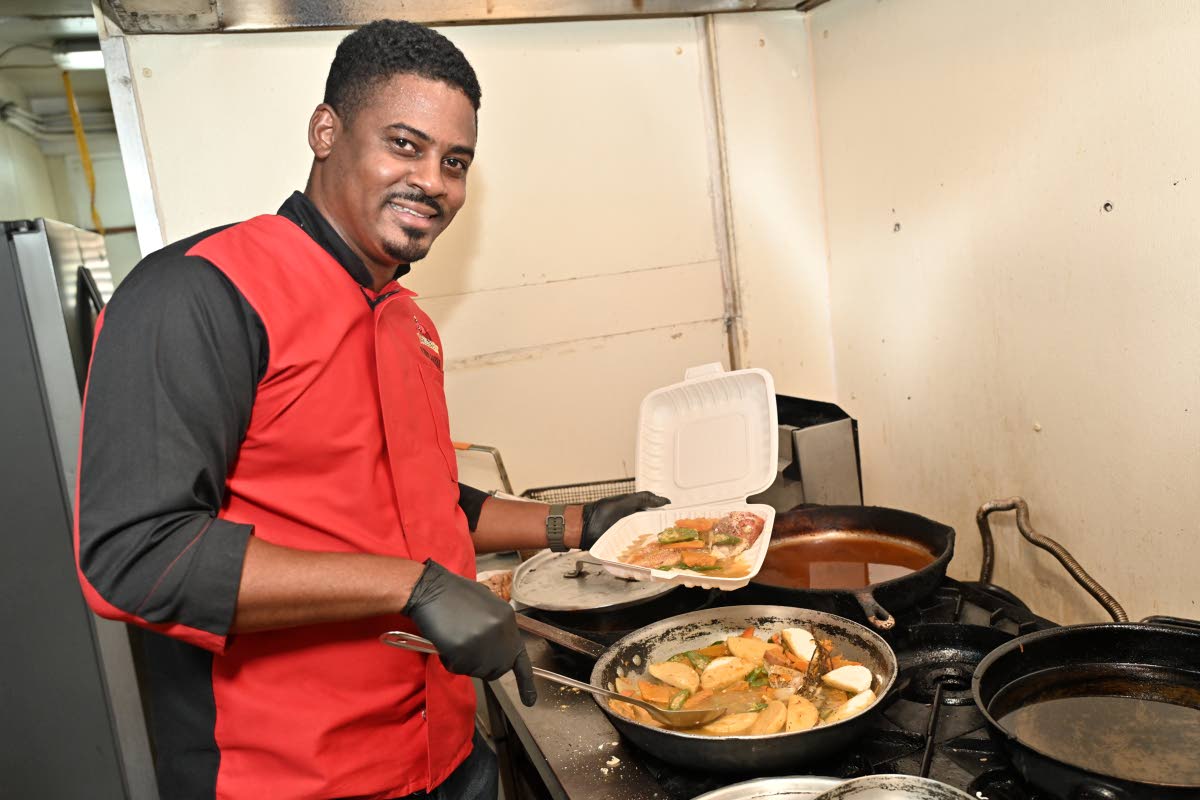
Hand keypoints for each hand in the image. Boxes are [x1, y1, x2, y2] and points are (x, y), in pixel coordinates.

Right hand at [403, 559, 536, 705]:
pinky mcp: (465, 651)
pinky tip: (446, 641)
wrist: (431, 589)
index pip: (519, 656)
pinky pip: (459, 668)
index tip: (530, 701)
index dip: (526, 681)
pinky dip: (450, 660)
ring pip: (478, 671)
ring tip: (455, 638)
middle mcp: (501, 633)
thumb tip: (495, 646)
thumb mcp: (486, 606)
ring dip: (465, 662)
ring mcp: (483, 643)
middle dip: (483, 665)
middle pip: (497, 669)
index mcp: (508, 620)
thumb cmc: (454, 595)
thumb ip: (496, 627)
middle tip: (467, 647)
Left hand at [580, 491, 670, 549]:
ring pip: (646, 545)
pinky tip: (650, 560)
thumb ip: (645, 498)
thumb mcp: (626, 501)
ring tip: (666, 554)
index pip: (656, 517)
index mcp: (636, 512)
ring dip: (653, 549)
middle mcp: (633, 526)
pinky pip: (635, 554)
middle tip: (674, 543)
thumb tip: (665, 501)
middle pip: (653, 533)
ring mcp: (628, 538)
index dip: (666, 520)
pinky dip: (642, 557)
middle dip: (662, 538)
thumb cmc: (602, 512)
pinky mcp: (622, 550)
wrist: (584, 528)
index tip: (678, 525)